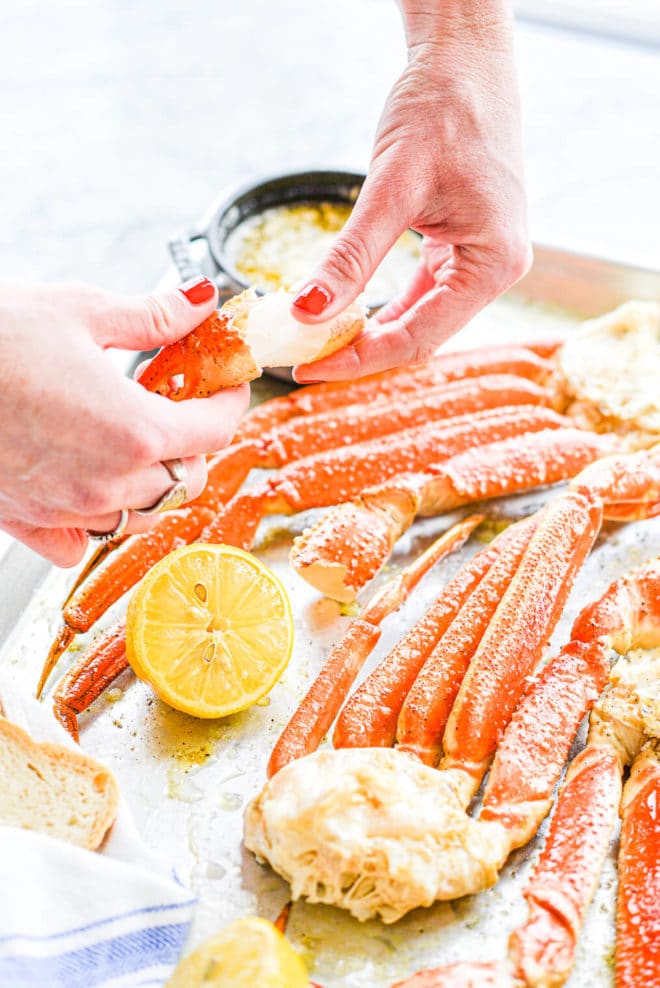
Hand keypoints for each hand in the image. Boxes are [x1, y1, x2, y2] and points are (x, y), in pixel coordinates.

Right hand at [0, 279, 248, 564]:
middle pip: (187, 478)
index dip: (231, 401)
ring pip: (143, 512)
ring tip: (130, 437)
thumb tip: (199, 304)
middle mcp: (109, 480)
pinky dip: (92, 519)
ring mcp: (69, 508)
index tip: (226, 383)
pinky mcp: (28, 521)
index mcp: (134, 428)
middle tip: (175, 404)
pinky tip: (83, 482)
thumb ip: (152, 316)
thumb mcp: (79, 311)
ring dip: (152, 480)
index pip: (215, 429)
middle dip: (193, 442)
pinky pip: (80, 541)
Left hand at [292, 0, 530, 380]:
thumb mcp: (390, 187)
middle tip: (305, 360)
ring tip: (319, 343)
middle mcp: (495, 270)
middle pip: (420, 337)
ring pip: (419, 321)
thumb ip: (351, 257)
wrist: (465, 61)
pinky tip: (349, 317)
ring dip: (370, 334)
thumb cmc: (443, 110)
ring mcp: (480, 261)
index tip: (308, 368)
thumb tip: (307, 311)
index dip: (358, 359)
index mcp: (494, 264)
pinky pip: (421, 297)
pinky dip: (383, 309)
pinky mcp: (461, 248)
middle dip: (362, 352)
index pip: (418, 337)